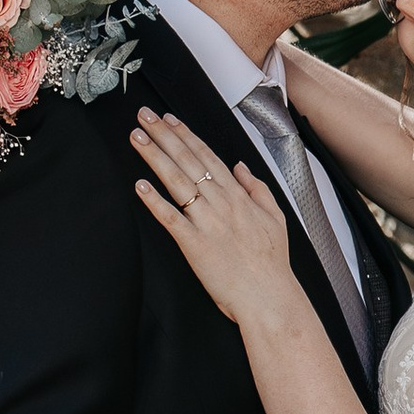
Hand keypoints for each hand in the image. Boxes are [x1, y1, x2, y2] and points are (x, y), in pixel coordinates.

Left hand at [133, 112, 309, 328]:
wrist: (269, 297)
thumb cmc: (271, 264)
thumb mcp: (275, 218)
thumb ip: (257, 189)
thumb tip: (240, 167)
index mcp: (238, 197)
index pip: (207, 157)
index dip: (185, 136)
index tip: (169, 120)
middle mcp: (221, 204)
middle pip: (188, 161)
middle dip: (164, 135)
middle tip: (144, 116)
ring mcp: (207, 223)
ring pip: (177, 182)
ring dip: (155, 157)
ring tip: (137, 138)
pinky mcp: (194, 245)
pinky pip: (170, 218)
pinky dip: (154, 201)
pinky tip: (140, 185)